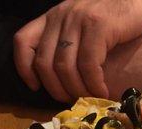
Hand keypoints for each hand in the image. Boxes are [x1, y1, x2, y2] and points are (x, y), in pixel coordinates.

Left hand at [13, 0, 141, 101]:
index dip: (24, 69)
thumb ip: (71, 42)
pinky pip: (88, 64)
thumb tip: (64, 78)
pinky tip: (102, 90)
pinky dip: (94, 83)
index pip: (23, 42)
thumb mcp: (84, 25)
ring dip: (77, 89)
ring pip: (65, 67)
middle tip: (73, 100)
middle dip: (57, 89)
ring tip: (90, 98)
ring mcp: (78, 19)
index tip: (36, 87)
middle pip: (44, 63)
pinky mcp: (98, 25)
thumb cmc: (117, 16)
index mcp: (53, 17)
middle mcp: (61, 16)